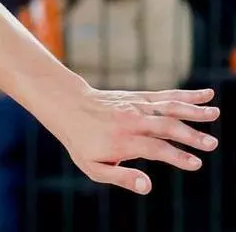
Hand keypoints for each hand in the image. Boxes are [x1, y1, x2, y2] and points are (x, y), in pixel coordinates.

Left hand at [50, 88, 218, 194]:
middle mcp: (131, 121)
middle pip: (164, 127)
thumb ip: (121, 177)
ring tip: (215, 114)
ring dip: (192, 110)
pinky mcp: (140, 98)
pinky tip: (207, 95)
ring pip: (168, 107)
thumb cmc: (83, 143)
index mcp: (122, 140)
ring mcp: (137, 107)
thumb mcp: (94, 167)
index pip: (154, 148)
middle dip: (190, 135)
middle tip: (212, 145)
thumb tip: (147, 187)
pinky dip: (187, 95)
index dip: (175, 156)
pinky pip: (166, 96)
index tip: (196, 164)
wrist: (69, 107)